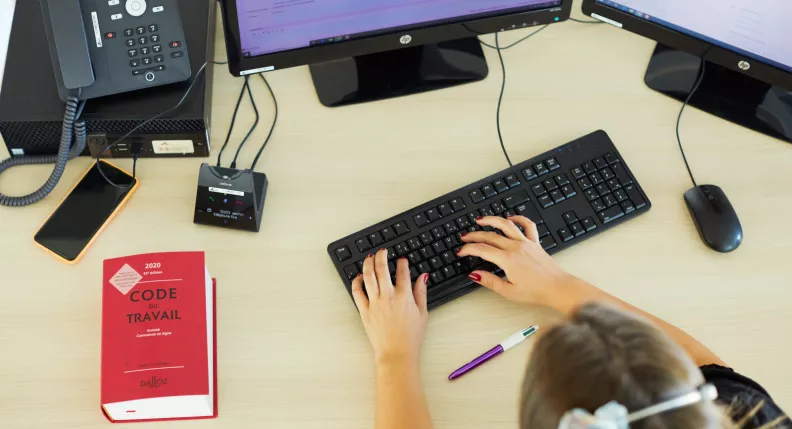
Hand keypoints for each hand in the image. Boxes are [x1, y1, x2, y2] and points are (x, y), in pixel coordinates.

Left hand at [351, 249, 429, 366]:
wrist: (396, 353)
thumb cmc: (411, 337)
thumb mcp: (422, 313)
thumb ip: (421, 292)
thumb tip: (423, 277)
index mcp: (404, 297)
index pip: (402, 272)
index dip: (402, 263)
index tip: (402, 259)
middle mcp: (388, 297)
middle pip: (382, 269)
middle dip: (382, 256)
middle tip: (382, 251)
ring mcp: (374, 303)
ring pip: (368, 277)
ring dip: (368, 264)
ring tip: (369, 257)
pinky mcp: (364, 311)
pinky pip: (357, 292)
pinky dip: (356, 282)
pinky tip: (359, 276)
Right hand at [458, 216, 587, 310]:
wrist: (558, 288)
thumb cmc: (537, 292)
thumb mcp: (509, 291)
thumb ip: (490, 281)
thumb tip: (475, 274)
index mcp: (507, 260)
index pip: (482, 250)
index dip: (468, 249)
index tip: (461, 251)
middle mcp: (516, 247)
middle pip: (490, 236)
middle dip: (474, 235)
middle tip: (465, 237)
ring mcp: (526, 243)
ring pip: (506, 225)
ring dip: (491, 220)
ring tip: (481, 220)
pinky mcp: (535, 243)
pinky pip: (527, 225)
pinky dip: (518, 218)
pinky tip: (511, 217)